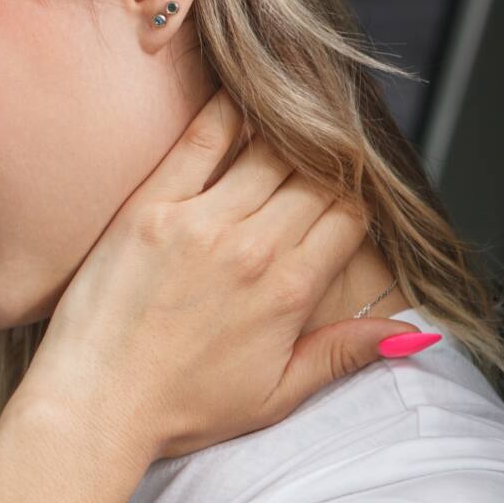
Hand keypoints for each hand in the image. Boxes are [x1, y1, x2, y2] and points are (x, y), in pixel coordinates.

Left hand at [17, 87, 424, 461]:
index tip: (343, 191)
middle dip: (326, 164)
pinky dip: (224, 112)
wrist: (92, 407)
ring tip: (290, 119)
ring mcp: (198, 223)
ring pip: (267, 152)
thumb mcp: (275, 396)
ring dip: (286, 134)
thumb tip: (410, 332)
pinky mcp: (147, 210)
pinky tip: (237, 92)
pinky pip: (198, 141)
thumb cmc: (177, 410)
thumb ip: (341, 354)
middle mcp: (252, 249)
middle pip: (315, 178)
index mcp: (289, 291)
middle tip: (320, 150)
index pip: (349, 214)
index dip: (353, 199)